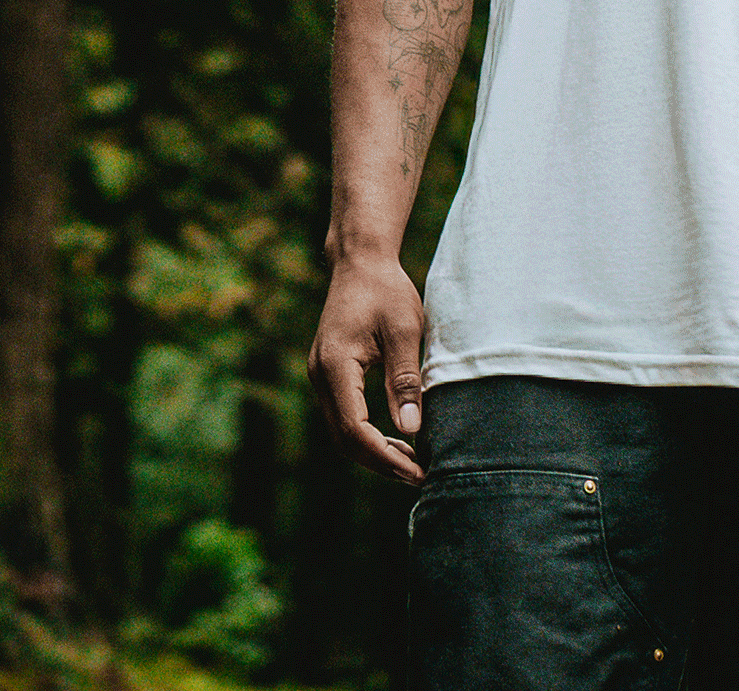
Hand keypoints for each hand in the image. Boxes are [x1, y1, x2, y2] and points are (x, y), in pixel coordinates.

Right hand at [307, 253, 427, 484]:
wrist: (361, 262)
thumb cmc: (387, 291)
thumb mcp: (405, 330)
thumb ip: (405, 380)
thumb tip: (412, 430)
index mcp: (335, 367)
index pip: (354, 430)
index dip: (386, 457)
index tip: (417, 471)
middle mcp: (320, 377)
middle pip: (344, 439)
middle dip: (380, 462)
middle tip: (418, 476)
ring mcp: (321, 377)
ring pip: (341, 431)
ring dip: (373, 451)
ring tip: (412, 463)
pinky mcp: (329, 375)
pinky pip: (344, 416)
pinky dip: (367, 434)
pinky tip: (396, 438)